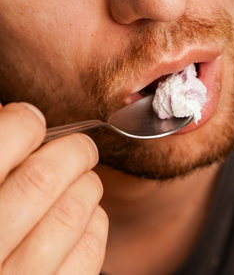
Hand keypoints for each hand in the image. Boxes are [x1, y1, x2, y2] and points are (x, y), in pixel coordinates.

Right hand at [0, 102, 107, 273]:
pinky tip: (83, 216)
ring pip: (73, 211)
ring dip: (87, 185)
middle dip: (72, 151)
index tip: (31, 120)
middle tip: (79, 147)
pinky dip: (95, 221)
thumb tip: (9, 113)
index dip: (23, 123)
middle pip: (43, 178)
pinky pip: (90, 248)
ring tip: (82, 181)